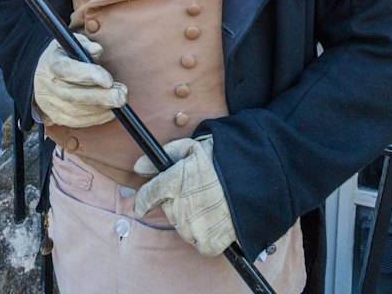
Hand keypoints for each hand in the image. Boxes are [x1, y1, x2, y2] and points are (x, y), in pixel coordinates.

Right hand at [33, 34, 126, 127]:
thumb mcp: (70, 43)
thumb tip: (97, 50)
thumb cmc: (62, 56)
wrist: (40, 75)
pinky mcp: (55, 116)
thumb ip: (85, 44)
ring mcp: (50, 103)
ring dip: (101, 108)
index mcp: (51, 63)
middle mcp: (47, 85)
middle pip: (73, 95)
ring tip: (119, 100)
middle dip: (101, 97)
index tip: (108, 80)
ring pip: (76, 111)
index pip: (68, 70)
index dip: (89, 75)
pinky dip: (95, 118)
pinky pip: (77, 121)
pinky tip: (110, 111)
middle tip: (121, 96)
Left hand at [134, 136, 236, 256]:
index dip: (142, 201)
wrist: (253, 177)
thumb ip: (163, 157)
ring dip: (191, 220)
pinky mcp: (210, 242)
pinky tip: (216, 221)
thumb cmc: (221, 160)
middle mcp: (180, 208)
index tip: (141, 207)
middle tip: (196, 192)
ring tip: (209, 204)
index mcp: (173, 183)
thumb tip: (138, 168)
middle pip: (169, 212)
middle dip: (177, 203)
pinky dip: (207, 236)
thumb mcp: (190, 148)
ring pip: (183, 228)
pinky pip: (201, 244)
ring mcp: (194, 227)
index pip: (147, 196)